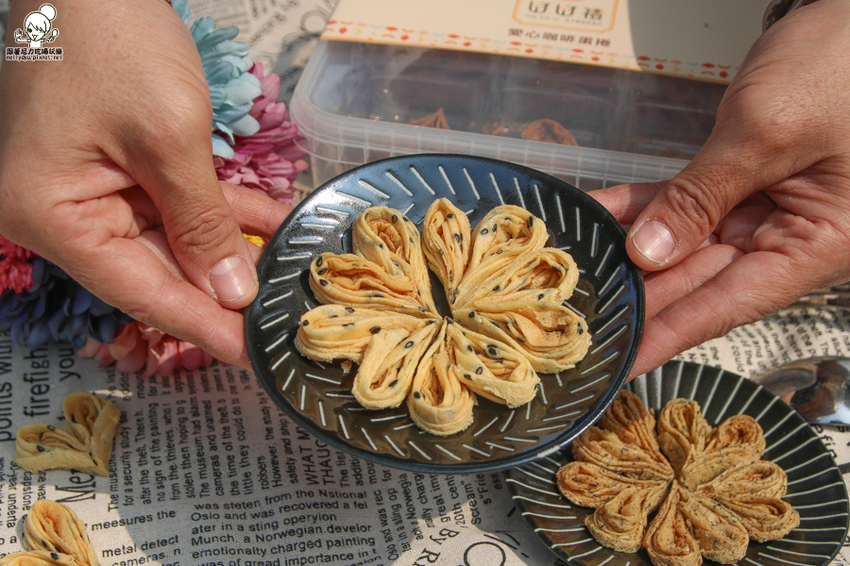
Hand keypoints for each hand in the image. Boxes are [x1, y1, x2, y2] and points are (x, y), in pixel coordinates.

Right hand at [0, 0, 291, 368]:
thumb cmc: (110, 40)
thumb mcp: (167, 135)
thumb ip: (201, 220)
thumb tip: (230, 290)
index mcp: (53, 215)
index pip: (139, 291)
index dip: (201, 326)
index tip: (249, 355)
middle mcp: (65, 213)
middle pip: (156, 269)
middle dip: (223, 288)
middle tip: (278, 318)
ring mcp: (90, 189)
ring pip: (172, 238)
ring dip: (230, 247)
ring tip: (286, 272)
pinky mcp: (118, 167)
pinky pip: (174, 201)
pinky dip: (220, 209)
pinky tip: (271, 221)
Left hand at [592, 0, 849, 378]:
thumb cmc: (840, 65)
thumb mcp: (768, 132)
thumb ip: (703, 196)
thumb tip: (650, 254)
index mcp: (817, 245)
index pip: (727, 306)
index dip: (667, 336)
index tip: (620, 364)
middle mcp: (790, 237)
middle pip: (700, 279)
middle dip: (638, 297)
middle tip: (579, 321)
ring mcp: (764, 209)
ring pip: (684, 242)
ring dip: (630, 251)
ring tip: (576, 272)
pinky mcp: (741, 179)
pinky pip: (684, 200)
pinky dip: (643, 206)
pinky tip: (597, 215)